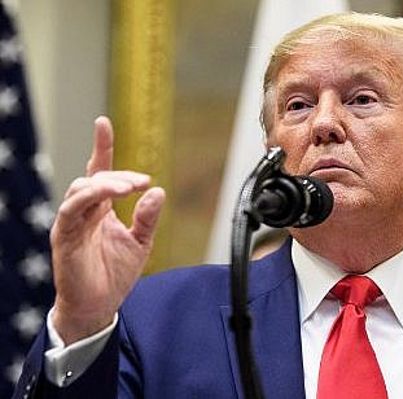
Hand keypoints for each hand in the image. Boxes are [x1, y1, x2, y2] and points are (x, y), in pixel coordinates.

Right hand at [51, 116, 165, 343]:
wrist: (99, 306)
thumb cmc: (115, 274)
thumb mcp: (141, 242)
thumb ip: (148, 216)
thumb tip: (158, 190)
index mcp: (101, 209)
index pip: (99, 171)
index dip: (101, 147)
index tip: (103, 123)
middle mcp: (85, 211)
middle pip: (95, 178)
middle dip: (119, 175)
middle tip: (142, 182)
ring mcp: (72, 222)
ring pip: (81, 188)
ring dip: (106, 183)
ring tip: (130, 187)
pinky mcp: (64, 236)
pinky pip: (71, 210)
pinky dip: (88, 198)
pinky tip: (106, 196)